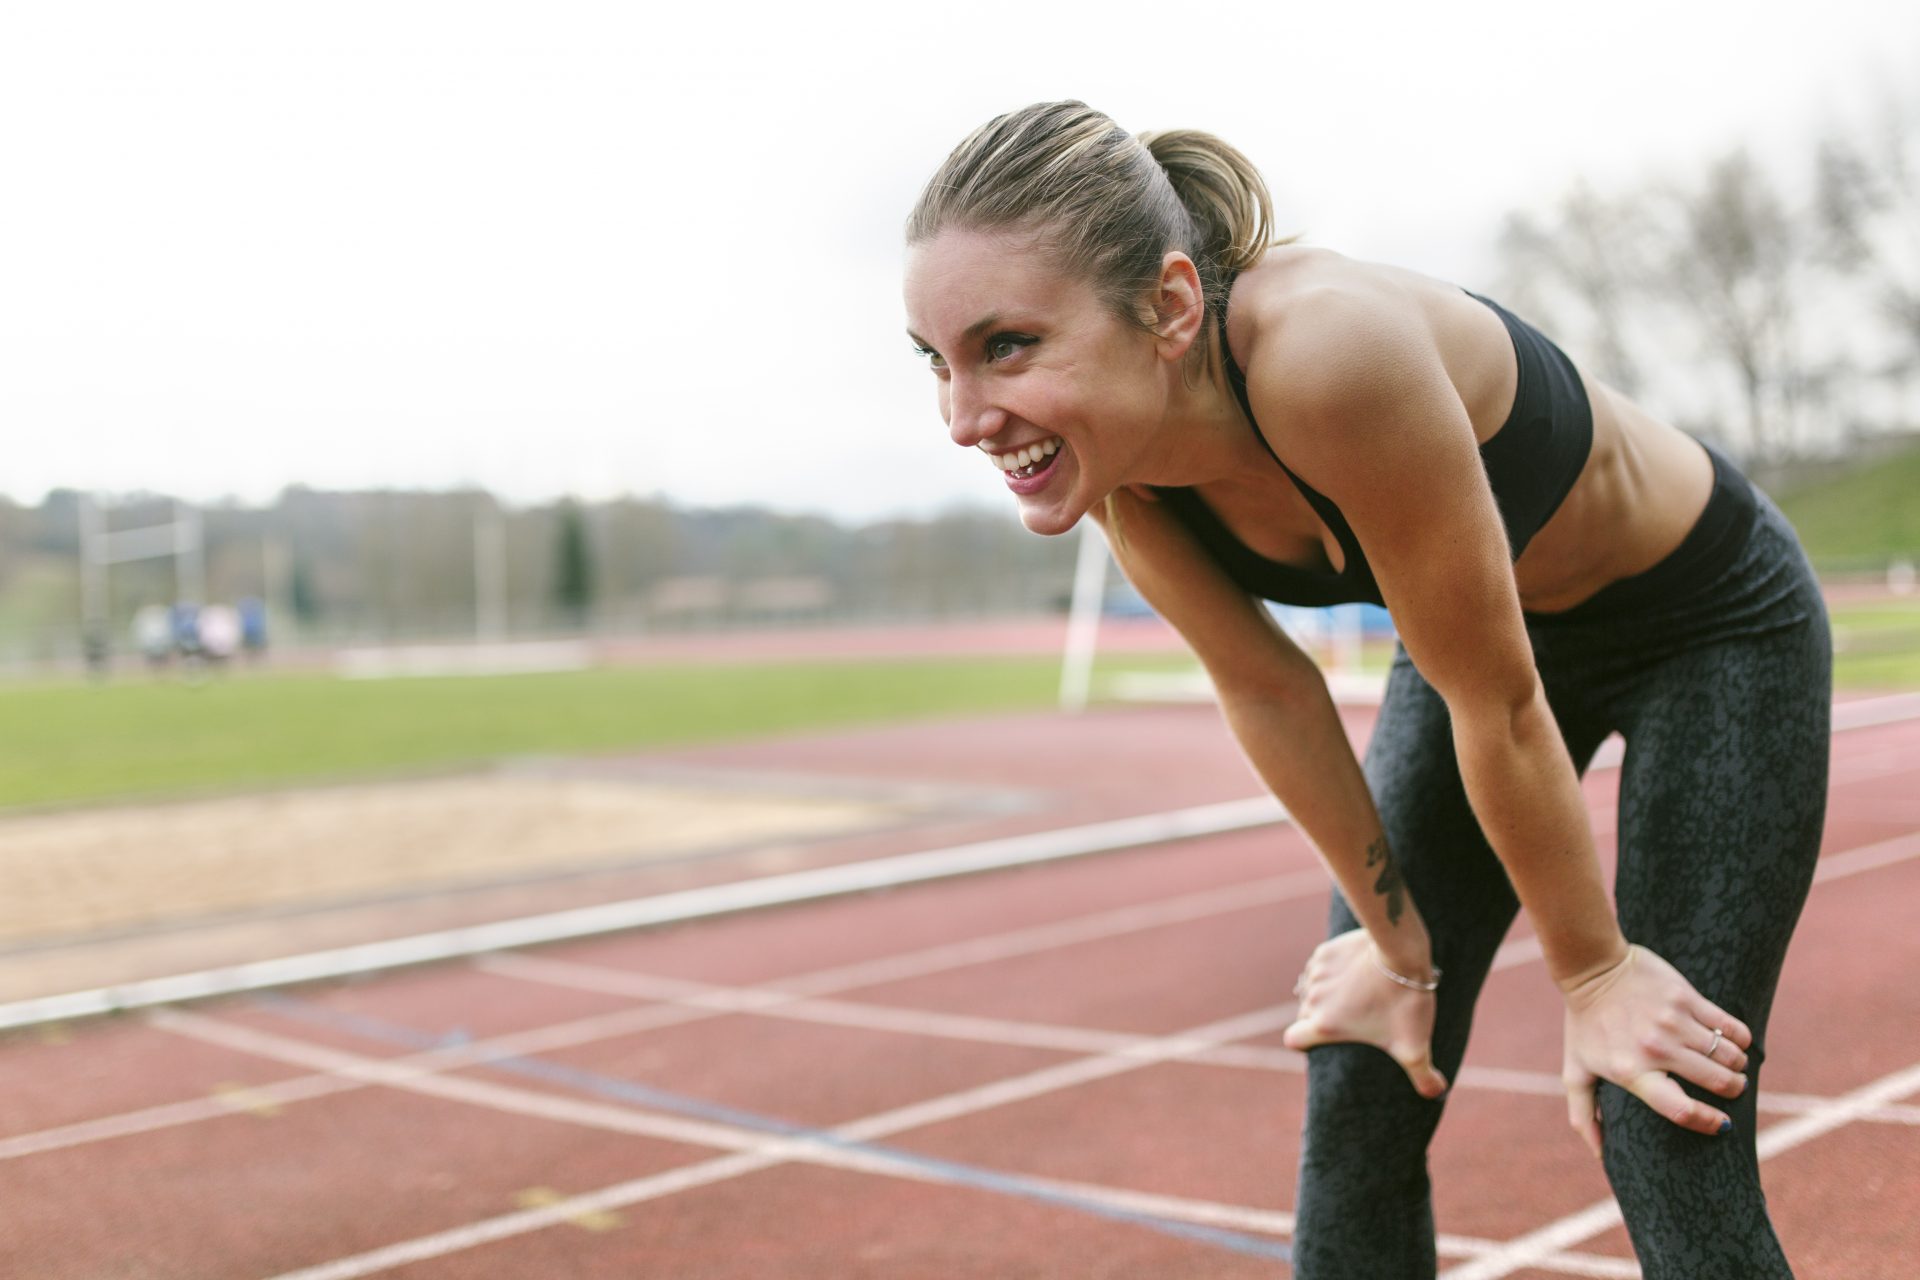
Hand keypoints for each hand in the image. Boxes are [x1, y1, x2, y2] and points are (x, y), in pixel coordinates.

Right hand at [1282, 928, 1448, 1097]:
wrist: (1402, 952)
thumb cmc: (1404, 1002)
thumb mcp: (1415, 1046)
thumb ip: (1422, 1076)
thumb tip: (1436, 1094)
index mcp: (1324, 1025)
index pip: (1294, 1039)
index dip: (1304, 1042)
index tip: (1321, 1040)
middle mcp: (1313, 999)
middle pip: (1306, 1013)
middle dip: (1322, 1016)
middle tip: (1353, 1017)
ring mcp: (1316, 972)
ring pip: (1313, 988)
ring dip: (1326, 992)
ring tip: (1356, 993)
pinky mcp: (1326, 951)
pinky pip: (1321, 965)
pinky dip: (1333, 970)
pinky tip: (1356, 971)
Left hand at [1560, 944, 1751, 1156]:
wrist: (1592, 967)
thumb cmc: (1584, 1024)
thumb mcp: (1576, 1070)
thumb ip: (1584, 1114)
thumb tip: (1600, 1154)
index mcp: (1631, 1073)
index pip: (1680, 1110)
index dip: (1708, 1122)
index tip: (1723, 1125)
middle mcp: (1655, 1049)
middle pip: (1716, 1082)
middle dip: (1732, 1089)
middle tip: (1731, 1087)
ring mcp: (1672, 1022)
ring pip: (1728, 1055)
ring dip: (1737, 1065)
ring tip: (1732, 1065)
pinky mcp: (1686, 997)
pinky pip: (1730, 1025)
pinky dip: (1740, 1038)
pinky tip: (1736, 1041)